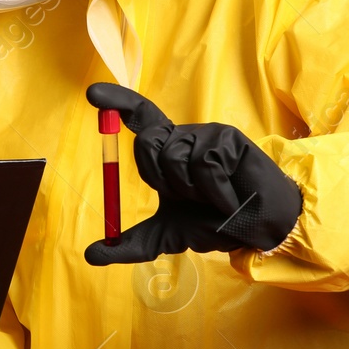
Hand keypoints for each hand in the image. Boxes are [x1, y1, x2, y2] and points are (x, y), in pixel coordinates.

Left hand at [84, 83, 301, 265]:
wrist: (257, 230)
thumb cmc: (214, 223)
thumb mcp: (166, 236)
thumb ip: (130, 245)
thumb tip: (91, 255)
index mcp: (166, 152)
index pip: (139, 117)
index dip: (117, 102)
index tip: (91, 94)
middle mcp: (182, 137)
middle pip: (146, 140)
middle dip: (159, 178)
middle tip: (187, 198)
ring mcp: (205, 134)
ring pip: (174, 157)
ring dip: (191, 191)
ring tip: (214, 198)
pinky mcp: (228, 138)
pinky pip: (205, 166)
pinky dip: (214, 193)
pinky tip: (230, 199)